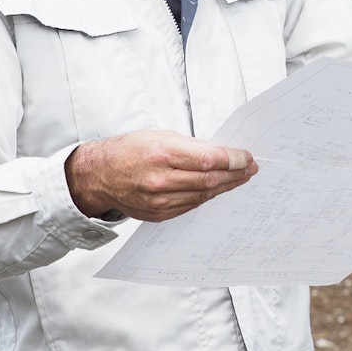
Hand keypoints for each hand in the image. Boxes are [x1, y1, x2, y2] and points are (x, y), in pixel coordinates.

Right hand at [65, 130, 257, 222]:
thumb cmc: (129, 150)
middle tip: (251, 168)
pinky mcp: (159, 214)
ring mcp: (160, 201)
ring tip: (239, 178)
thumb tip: (220, 153)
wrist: (100, 175)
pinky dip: (207, 196)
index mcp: (162, 154)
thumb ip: (191, 146)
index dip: (233, 159)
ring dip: (225, 187)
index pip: (209, 159)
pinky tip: (217, 189)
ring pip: (203, 195)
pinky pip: (191, 206)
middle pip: (210, 180)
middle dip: (235, 174)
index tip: (248, 157)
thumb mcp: (160, 135)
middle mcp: (161, 180)